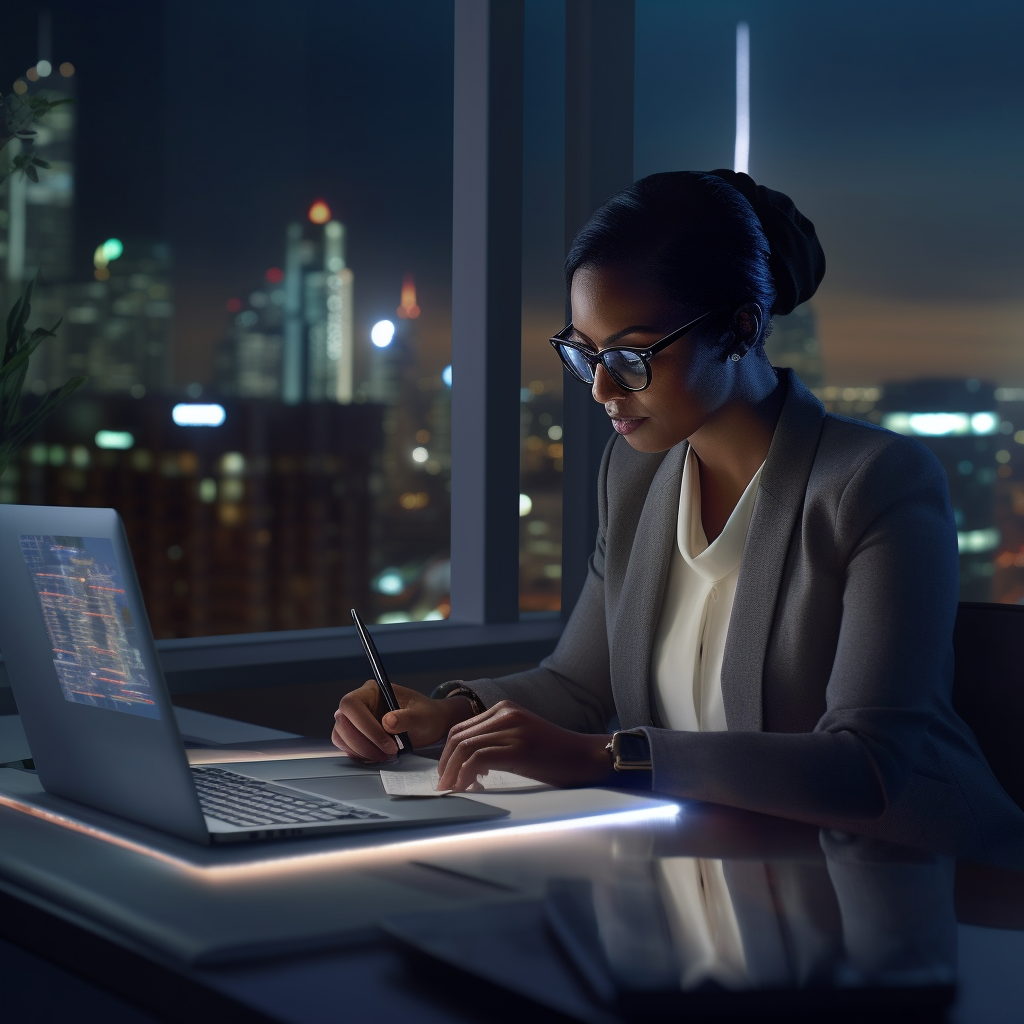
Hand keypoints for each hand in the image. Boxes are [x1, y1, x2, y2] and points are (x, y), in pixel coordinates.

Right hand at [331, 680, 473, 761]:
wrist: (430, 724)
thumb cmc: (426, 715)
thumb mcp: (422, 716)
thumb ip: (406, 718)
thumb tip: (387, 721)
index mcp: (372, 691)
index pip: (352, 705)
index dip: (365, 726)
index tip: (388, 743)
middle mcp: (360, 703)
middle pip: (343, 722)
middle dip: (364, 742)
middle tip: (389, 753)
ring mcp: (355, 719)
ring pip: (341, 736)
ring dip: (361, 751)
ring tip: (385, 756)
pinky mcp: (356, 735)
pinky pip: (346, 746)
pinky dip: (360, 755)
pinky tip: (378, 756)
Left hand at [437, 700, 612, 790]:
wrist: (586, 757)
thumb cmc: (556, 755)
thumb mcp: (521, 739)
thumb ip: (497, 742)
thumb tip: (470, 765)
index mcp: (504, 709)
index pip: (461, 728)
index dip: (447, 753)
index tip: (446, 773)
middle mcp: (505, 713)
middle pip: (458, 736)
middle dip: (445, 763)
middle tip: (444, 785)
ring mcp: (512, 728)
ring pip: (464, 747)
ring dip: (453, 772)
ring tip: (453, 790)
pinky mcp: (518, 748)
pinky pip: (478, 759)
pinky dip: (466, 775)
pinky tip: (469, 788)